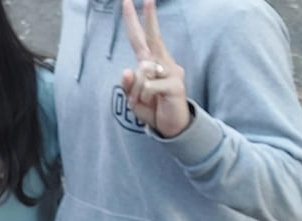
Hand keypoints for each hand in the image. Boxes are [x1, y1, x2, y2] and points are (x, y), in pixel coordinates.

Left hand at [121, 0, 189, 136]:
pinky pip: (148, 87)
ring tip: (145, 102)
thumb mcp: (134, 99)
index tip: (132, 2)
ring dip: (136, 92)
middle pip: (151, 38)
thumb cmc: (153, 108)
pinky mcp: (175, 84)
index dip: (137, 21)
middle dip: (147, 18)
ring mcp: (171, 72)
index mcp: (151, 64)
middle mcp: (163, 63)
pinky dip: (143, 98)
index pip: (142, 39)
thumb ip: (128, 85)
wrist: (172, 126)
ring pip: (141, 73)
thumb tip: (126, 70)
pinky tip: (153, 103)